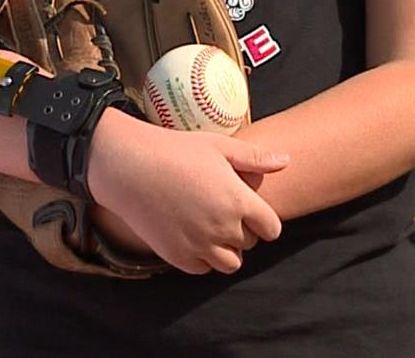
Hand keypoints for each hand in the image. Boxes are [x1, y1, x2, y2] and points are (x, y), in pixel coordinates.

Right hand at [85, 109, 287, 274]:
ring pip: (230, 262)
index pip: (271, 228)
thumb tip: (286, 162)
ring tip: (208, 226)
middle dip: (242, 230)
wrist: (128, 167)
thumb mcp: (217, 146)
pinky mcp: (178, 257)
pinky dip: (201, 257)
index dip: (264, 220)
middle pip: (250, 243)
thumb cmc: (175, 151)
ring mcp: (200, 246)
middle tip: (220, 209)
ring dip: (225, 249)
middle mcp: (223, 229)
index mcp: (238, 202)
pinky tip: (191, 234)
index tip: (250, 210)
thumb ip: (254, 158)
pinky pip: (202, 268)